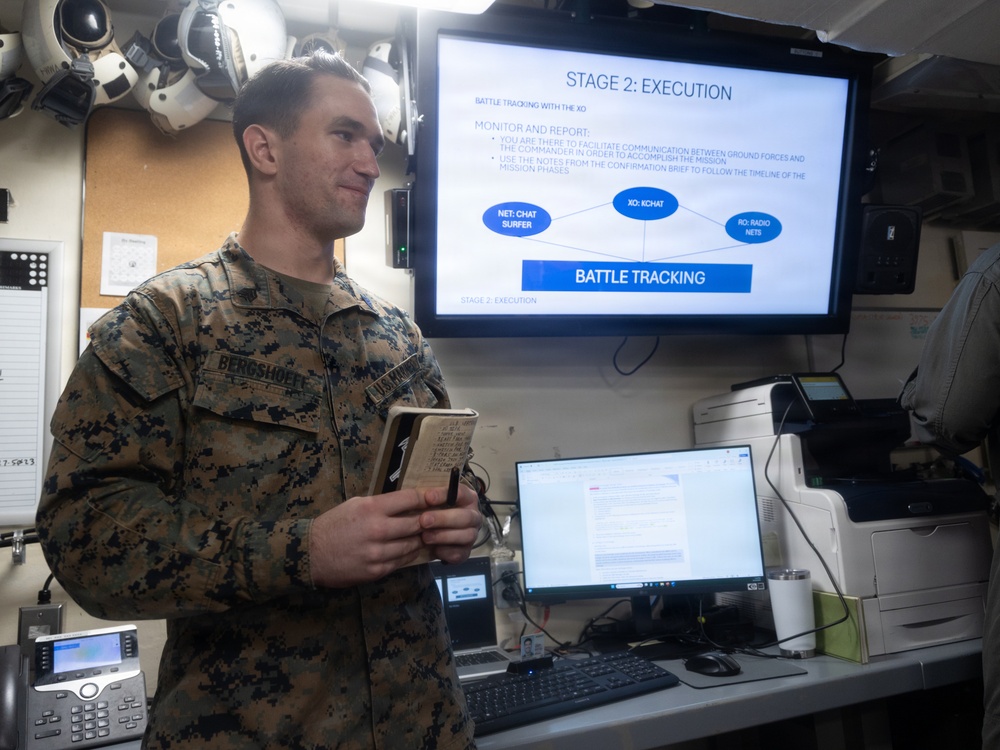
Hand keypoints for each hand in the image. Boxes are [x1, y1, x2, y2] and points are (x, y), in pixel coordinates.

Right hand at [308, 489, 431, 587]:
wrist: (311, 553)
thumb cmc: (334, 524)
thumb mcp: (356, 504)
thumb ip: (382, 504)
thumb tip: (408, 502)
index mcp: (372, 508)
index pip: (410, 499)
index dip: (428, 497)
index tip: (438, 497)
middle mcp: (378, 529)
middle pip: (417, 523)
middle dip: (428, 521)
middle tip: (437, 519)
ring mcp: (378, 552)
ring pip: (413, 544)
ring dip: (421, 539)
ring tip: (426, 535)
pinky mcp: (376, 570)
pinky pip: (402, 561)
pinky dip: (409, 555)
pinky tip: (411, 550)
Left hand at [418, 481, 481, 564]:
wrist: (437, 531)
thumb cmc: (434, 510)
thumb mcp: (430, 500)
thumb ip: (427, 497)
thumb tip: (414, 495)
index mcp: (467, 498)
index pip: (460, 493)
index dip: (444, 495)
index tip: (428, 497)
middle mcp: (473, 516)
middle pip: (465, 516)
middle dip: (443, 519)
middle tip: (424, 520)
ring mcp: (472, 534)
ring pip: (466, 536)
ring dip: (444, 536)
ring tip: (425, 537)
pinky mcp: (466, 551)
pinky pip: (460, 553)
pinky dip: (447, 552)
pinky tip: (434, 549)